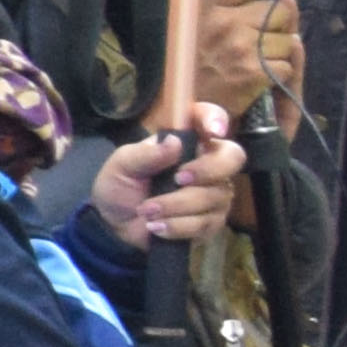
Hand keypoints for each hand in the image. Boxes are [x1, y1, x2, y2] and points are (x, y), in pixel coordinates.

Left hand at [95, 104, 243, 251]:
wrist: (114, 224)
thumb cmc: (121, 185)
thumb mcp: (122, 165)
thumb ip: (145, 154)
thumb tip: (174, 142)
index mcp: (186, 142)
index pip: (211, 119)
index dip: (216, 119)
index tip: (213, 131)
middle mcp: (208, 164)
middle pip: (232, 159)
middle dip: (207, 170)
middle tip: (178, 179)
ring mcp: (214, 194)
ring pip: (213, 196)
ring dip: (175, 206)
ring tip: (146, 211)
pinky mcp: (212, 222)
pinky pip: (205, 224)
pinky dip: (177, 226)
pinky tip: (156, 227)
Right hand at [195, 0, 285, 123]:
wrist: (177, 113)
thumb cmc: (185, 65)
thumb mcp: (190, 20)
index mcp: (208, 4)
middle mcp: (226, 21)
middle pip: (281, 10)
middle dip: (278, 24)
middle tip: (261, 38)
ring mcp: (242, 47)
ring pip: (288, 40)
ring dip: (279, 53)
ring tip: (256, 61)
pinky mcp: (255, 73)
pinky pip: (286, 66)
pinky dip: (277, 75)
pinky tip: (257, 80)